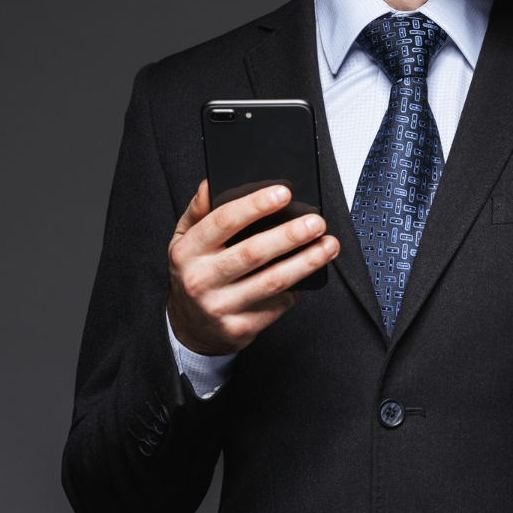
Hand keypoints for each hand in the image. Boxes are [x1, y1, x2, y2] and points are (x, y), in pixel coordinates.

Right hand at [166, 180, 339, 355]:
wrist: (190, 328)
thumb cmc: (195, 273)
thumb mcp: (185, 241)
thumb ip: (198, 212)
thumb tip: (210, 184)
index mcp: (188, 251)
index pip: (223, 222)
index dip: (255, 206)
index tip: (284, 193)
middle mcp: (200, 279)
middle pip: (253, 252)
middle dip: (290, 235)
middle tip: (316, 221)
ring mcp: (220, 306)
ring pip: (271, 281)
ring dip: (306, 262)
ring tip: (328, 245)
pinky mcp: (240, 327)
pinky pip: (277, 303)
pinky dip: (297, 287)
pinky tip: (310, 274)